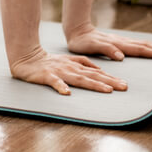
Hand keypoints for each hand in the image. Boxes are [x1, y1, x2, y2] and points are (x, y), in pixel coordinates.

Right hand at [9, 47, 127, 94]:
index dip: (110, 78)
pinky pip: (55, 82)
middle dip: (109, 81)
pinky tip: (67, 93)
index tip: (124, 85)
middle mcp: (71, 67)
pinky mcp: (47, 76)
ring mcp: (59, 71)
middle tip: (124, 87)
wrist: (27, 58)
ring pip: (79, 78)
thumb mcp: (69, 61)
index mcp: (76, 65)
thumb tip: (99, 70)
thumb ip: (83, 64)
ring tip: (107, 90)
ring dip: (93, 84)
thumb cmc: (49, 62)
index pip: (96, 72)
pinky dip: (61, 86)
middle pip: (93, 75)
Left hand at [66, 25, 151, 61]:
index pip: (140, 49)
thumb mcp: (92, 47)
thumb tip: (121, 56)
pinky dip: (148, 47)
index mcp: (119, 45)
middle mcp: (123, 42)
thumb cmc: (83, 42)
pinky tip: (151, 49)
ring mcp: (122, 41)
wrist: (77, 30)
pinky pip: (138, 45)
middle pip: (146, 46)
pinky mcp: (119, 43)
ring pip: (143, 44)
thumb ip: (106, 50)